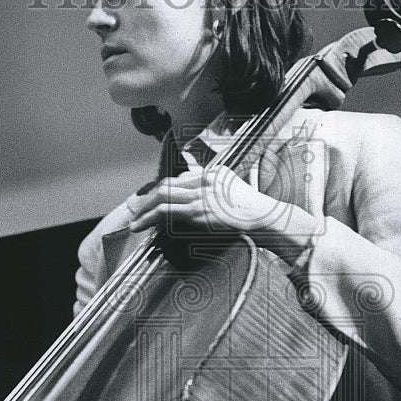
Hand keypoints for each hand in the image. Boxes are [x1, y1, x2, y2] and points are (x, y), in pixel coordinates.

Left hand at [127, 167, 316, 260]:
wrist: (266, 218)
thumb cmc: (252, 210)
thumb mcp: (233, 189)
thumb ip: (215, 186)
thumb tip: (199, 186)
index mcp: (210, 174)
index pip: (177, 180)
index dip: (160, 193)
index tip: (150, 204)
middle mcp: (202, 180)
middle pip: (166, 186)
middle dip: (147, 200)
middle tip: (137, 213)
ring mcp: (200, 195)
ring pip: (162, 198)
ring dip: (144, 211)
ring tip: (135, 223)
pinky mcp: (199, 211)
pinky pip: (167, 212)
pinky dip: (151, 219)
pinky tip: (143, 227)